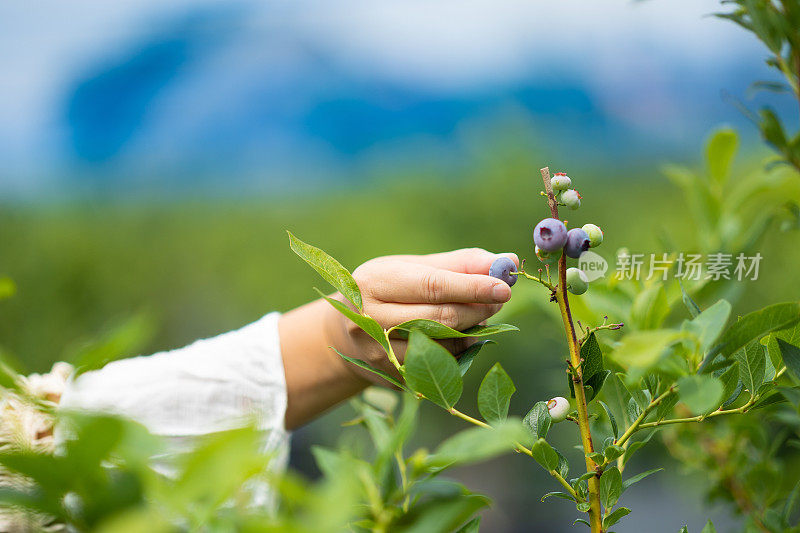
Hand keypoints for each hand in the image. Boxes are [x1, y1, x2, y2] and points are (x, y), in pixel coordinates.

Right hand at [325, 248, 518, 384]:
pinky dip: (461, 349)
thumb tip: (506, 260)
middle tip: (501, 297)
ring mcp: (380, 352)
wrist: (344, 335)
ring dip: (472, 330)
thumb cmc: (387, 290)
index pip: (432, 285)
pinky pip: (441, 365)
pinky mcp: (393, 376)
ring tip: (481, 314)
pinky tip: (463, 336)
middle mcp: (371, 319)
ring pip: (443, 345)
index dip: (471, 287)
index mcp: (374, 283)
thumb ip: (459, 264)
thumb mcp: (413, 268)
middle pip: (440, 317)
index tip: (503, 286)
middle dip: (477, 308)